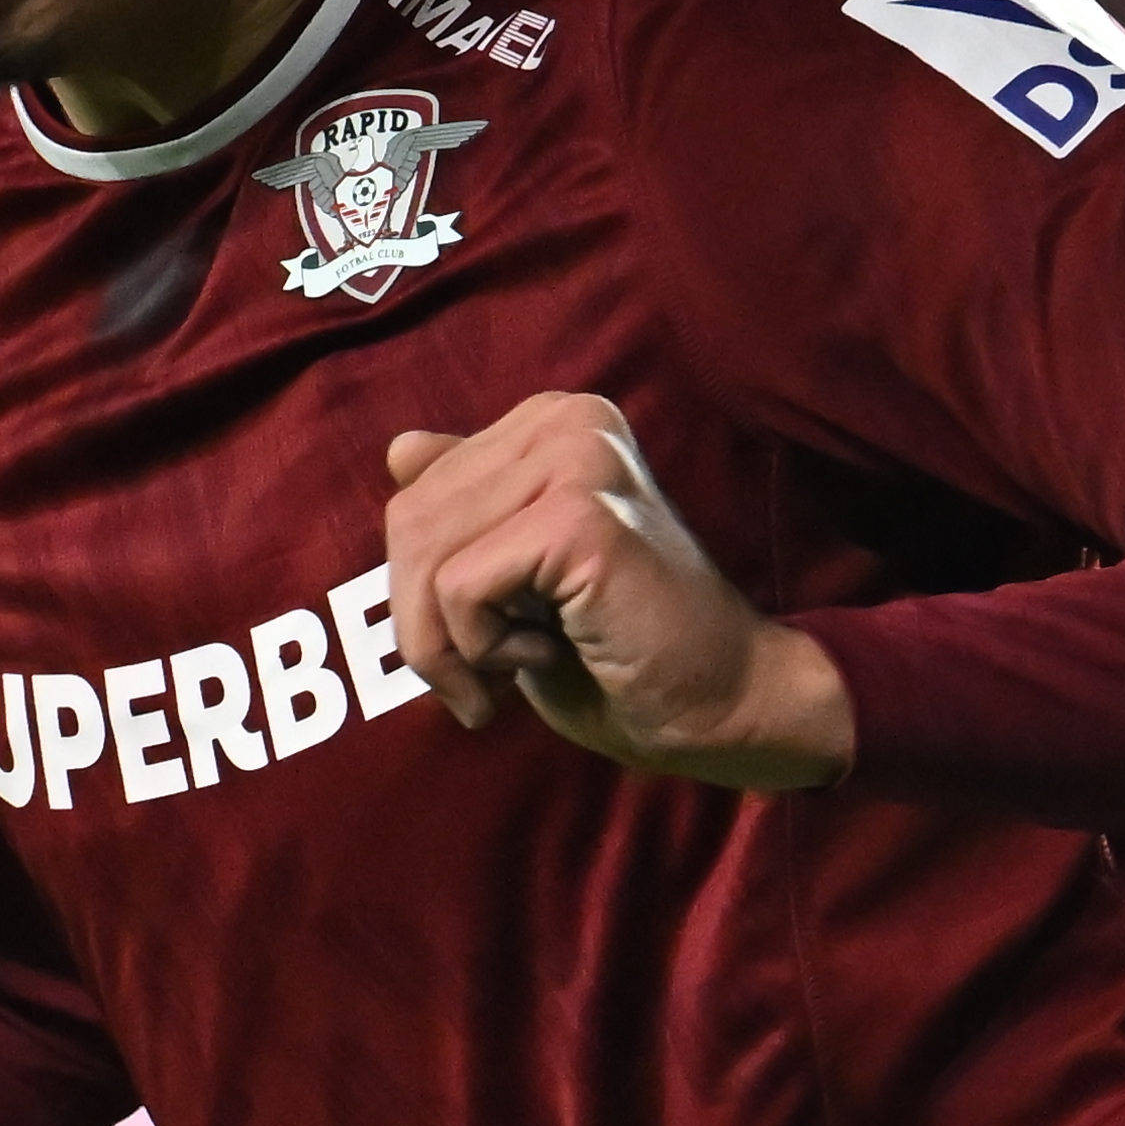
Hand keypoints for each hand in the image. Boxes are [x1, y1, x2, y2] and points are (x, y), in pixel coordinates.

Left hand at [377, 400, 851, 790]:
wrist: (725, 704)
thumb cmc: (624, 653)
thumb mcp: (522, 572)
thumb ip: (470, 507)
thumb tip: (400, 449)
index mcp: (553, 421)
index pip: (417, 492)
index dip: (420, 589)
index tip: (474, 648)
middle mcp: (568, 421)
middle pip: (410, 520)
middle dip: (423, 625)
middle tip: (480, 684)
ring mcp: (579, 459)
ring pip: (428, 556)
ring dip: (449, 645)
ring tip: (515, 671)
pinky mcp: (583, 516)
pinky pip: (461, 587)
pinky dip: (482, 647)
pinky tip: (546, 654)